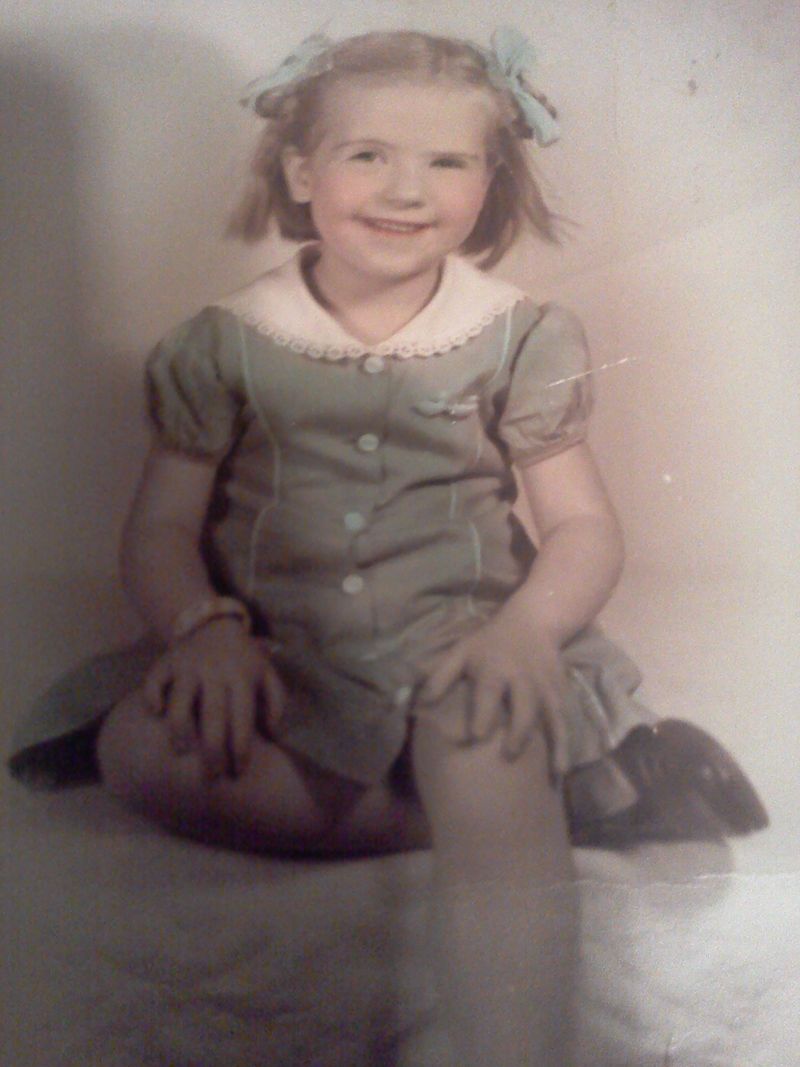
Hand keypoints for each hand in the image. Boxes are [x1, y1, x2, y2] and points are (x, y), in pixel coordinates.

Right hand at [142, 619, 285, 777]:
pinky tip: (157, 715)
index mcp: (242, 678)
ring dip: (179, 733)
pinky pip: (153, 682)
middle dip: (211, 753)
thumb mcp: (267, 675)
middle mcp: (215, 673)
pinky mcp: (166, 662)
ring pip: (179, 704)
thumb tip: (273, 736)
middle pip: (212, 718)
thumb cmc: (243, 660)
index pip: (242, 719)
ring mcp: (188, 667)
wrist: (213, 624)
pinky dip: (152, 700)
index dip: (240, 749)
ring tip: (182, 752)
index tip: (238, 772)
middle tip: (211, 777)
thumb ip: (277, 703)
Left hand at [420, 609, 569, 768]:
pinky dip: (566, 743)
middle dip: (519, 731)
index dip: (484, 713)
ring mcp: (544, 686)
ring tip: (552, 771)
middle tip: (509, 756)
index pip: (489, 691)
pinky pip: (564, 719)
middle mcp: (523, 678)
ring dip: (554, 742)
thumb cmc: (488, 643)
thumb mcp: (461, 652)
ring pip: (551, 714)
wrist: (532, 621)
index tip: (476, 736)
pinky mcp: (559, 692)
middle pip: (524, 705)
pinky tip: (563, 769)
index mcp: (495, 668)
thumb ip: (440, 678)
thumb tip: (419, 706)